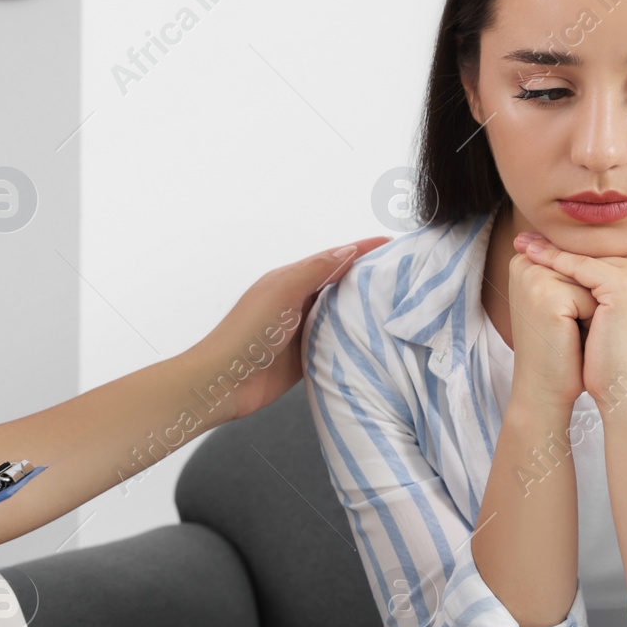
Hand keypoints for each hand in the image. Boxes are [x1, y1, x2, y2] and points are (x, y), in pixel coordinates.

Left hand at [186, 236, 390, 421]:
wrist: (222, 382)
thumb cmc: (247, 332)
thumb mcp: (283, 292)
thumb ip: (315, 271)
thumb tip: (348, 251)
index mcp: (289, 280)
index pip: (332, 259)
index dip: (361, 250)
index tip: (392, 244)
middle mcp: (296, 302)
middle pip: (339, 285)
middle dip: (368, 278)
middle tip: (404, 276)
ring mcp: (300, 330)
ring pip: (339, 314)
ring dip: (363, 310)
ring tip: (397, 305)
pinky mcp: (304, 357)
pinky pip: (334, 343)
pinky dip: (352, 339)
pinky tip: (373, 339)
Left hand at [515, 232, 626, 416]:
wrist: (626, 387)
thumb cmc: (613, 349)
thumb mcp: (610, 303)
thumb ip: (600, 272)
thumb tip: (567, 244)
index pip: (606, 248)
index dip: (571, 245)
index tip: (539, 239)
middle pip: (598, 249)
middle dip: (560, 245)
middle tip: (524, 238)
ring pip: (587, 256)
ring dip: (551, 250)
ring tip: (521, 245)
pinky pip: (581, 267)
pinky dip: (553, 262)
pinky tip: (530, 256)